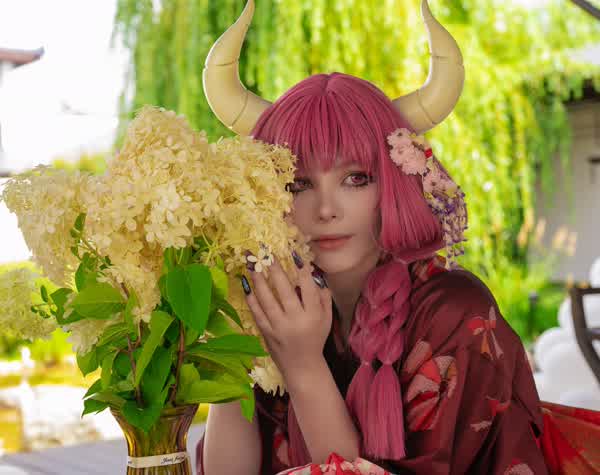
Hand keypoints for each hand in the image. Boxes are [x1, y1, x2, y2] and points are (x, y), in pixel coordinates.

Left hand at [242, 253, 331, 382]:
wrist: (302, 366)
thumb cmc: (316, 337)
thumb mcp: (327, 318)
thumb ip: (323, 295)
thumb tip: (314, 272)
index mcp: (313, 315)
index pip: (308, 288)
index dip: (301, 270)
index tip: (292, 253)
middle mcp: (296, 321)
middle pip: (284, 290)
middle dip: (275, 269)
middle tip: (266, 252)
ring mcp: (279, 327)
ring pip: (266, 299)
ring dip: (258, 280)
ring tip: (251, 264)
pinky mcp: (266, 333)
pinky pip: (256, 312)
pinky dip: (250, 298)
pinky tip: (245, 284)